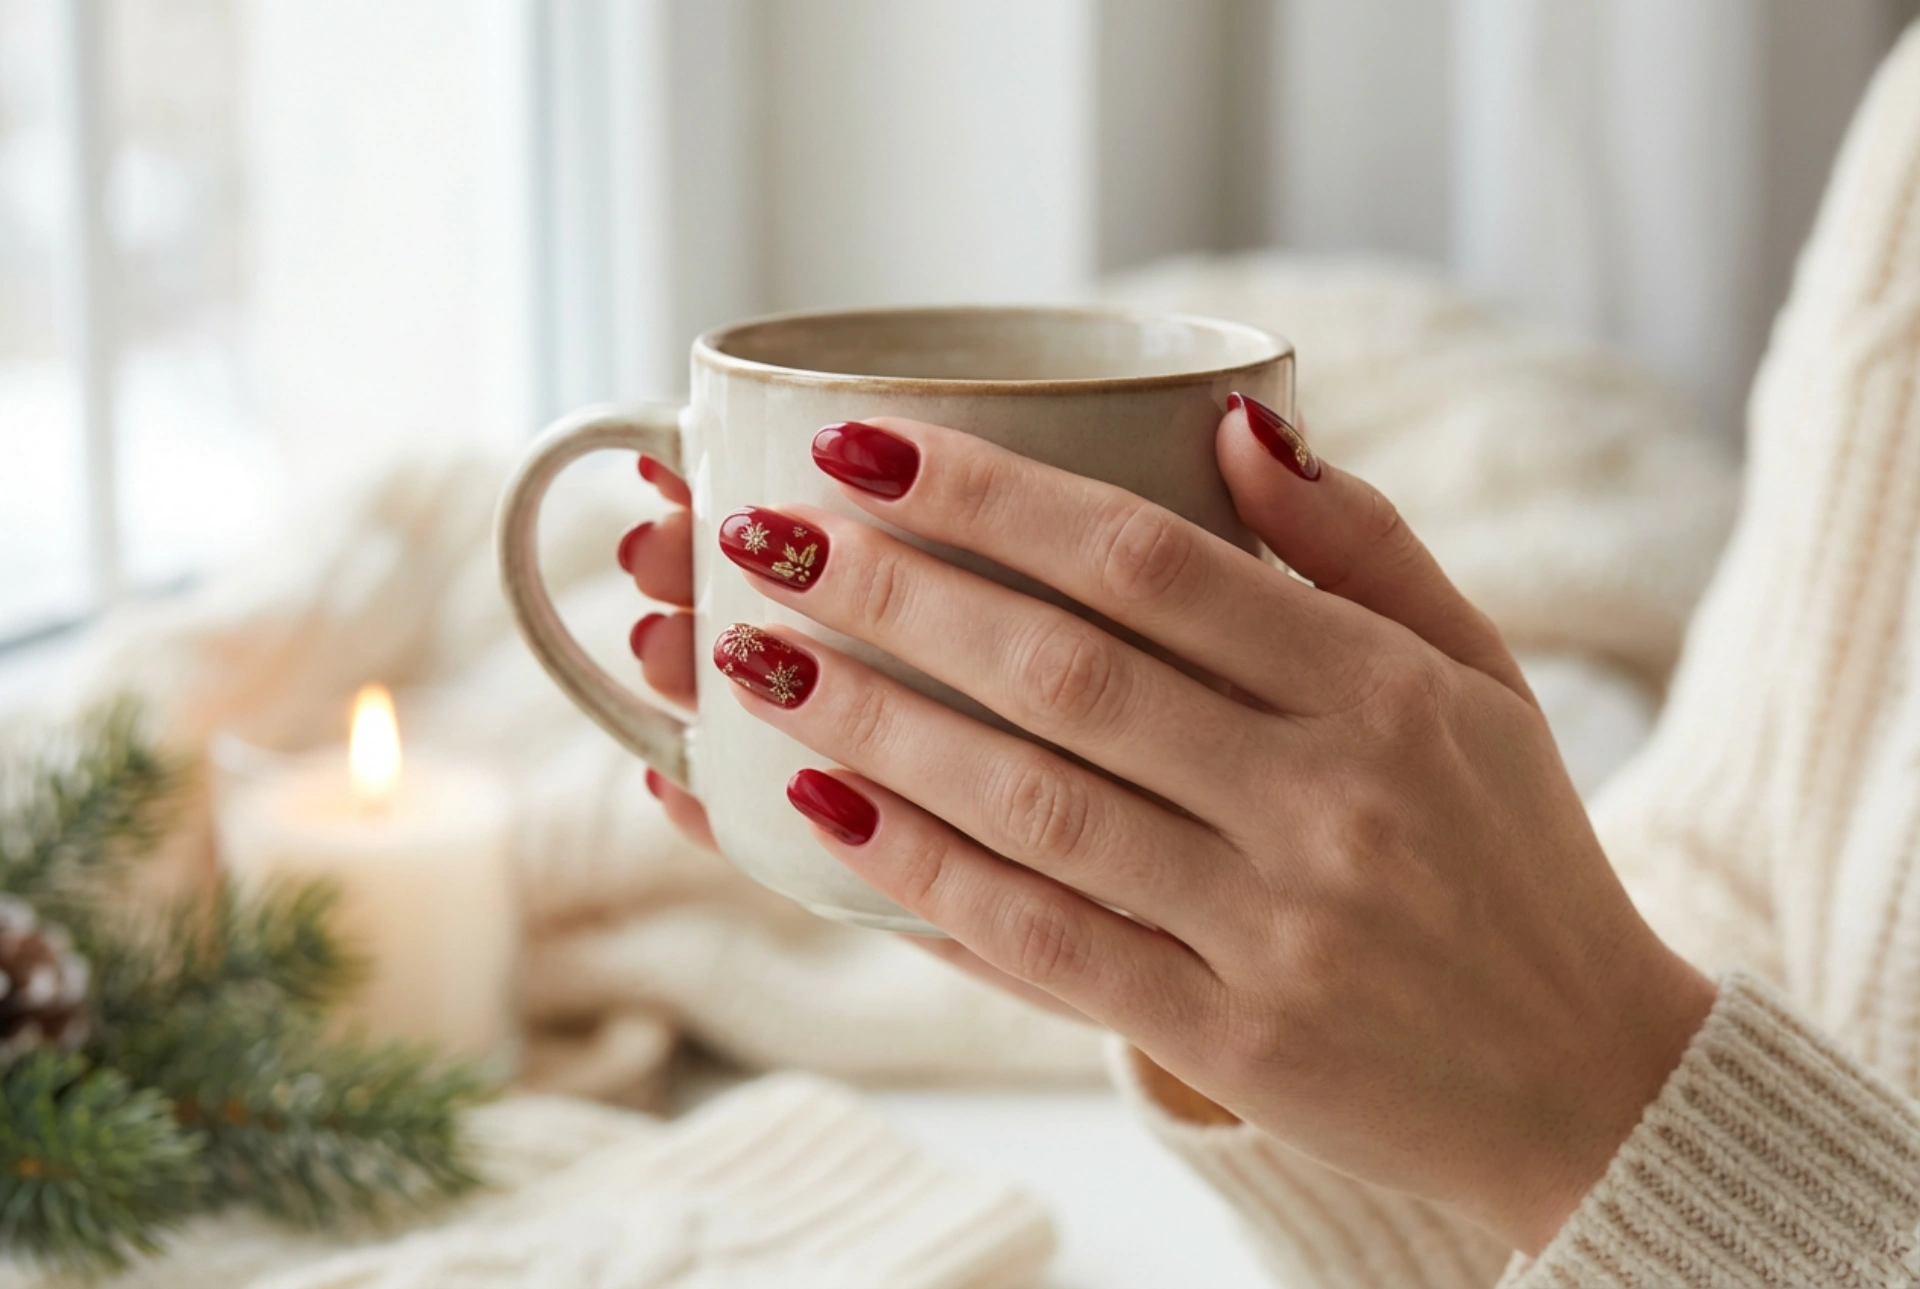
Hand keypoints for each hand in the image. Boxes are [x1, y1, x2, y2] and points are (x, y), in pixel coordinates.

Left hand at [620, 404, 1713, 1252]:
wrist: (1589, 1081)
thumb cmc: (1516, 855)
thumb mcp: (1478, 678)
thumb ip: (1363, 546)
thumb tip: (1239, 419)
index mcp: (1381, 691)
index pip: (1151, 562)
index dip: (990, 496)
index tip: (862, 447)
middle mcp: (1325, 801)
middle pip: (1065, 672)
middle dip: (893, 595)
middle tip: (762, 542)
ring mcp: (1272, 929)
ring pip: (1033, 806)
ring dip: (876, 726)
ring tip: (751, 663)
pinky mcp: (1228, 1038)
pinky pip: (1046, 944)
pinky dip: (922, 877)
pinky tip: (821, 814)